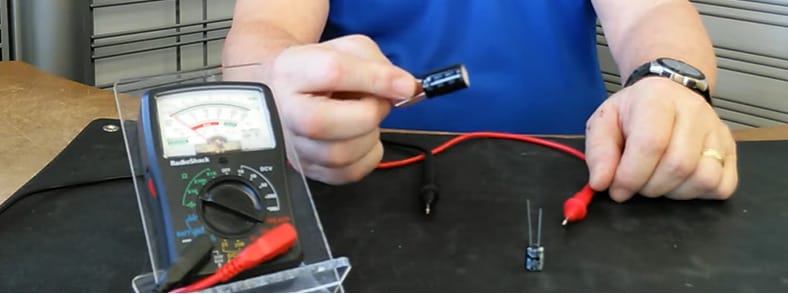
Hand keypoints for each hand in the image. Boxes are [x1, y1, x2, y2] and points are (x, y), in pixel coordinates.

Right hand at [266, 35, 417, 183]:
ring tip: (364, 118)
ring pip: (339, 154)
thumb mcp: (346, 49)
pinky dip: (367, 156)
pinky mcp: (307, 170)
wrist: (287, 92)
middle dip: (368, 113)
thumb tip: (405, 89)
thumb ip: (377, 64)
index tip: (405, 86)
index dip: (376, 80)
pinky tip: (361, 137)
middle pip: (324, 123)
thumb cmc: (319, 70)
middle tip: (376, 102)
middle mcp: (284, 112)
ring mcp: (293, 146)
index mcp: (290, 72)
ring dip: (369, 136)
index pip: (333, 73)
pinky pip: (348, 174)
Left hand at [585, 77, 737, 201]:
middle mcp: (694, 112)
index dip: (631, 175)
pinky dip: (699, 194)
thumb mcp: (604, 123)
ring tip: (656, 180)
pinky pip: (723, 186)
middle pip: (678, 165)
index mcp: (657, 100)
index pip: (651, 143)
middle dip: (649, 187)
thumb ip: (599, 152)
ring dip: (674, 192)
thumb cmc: (633, 112)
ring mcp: (717, 131)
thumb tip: (600, 183)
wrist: (666, 94)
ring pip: (704, 178)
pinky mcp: (731, 149)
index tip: (616, 189)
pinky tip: (679, 182)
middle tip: (635, 184)